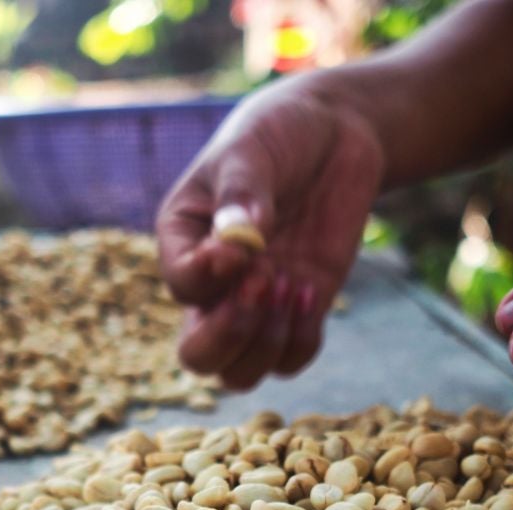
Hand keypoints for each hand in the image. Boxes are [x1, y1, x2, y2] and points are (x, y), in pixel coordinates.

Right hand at [156, 75, 382, 388]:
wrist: (331, 134)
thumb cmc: (276, 135)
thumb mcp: (251, 152)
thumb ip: (243, 194)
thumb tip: (240, 241)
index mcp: (184, 242)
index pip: (181, 285)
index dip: (209, 279)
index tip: (241, 248)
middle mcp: (214, 286)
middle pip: (199, 356)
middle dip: (230, 335)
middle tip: (264, 283)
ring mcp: (257, 304)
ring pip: (242, 373)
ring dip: (268, 342)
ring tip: (292, 283)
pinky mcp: (301, 310)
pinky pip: (292, 358)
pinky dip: (302, 338)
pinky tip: (311, 288)